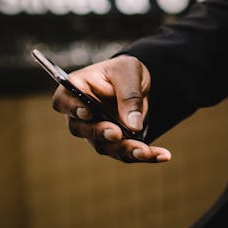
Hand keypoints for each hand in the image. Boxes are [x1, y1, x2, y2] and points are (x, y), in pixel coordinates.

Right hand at [51, 54, 170, 163]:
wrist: (135, 82)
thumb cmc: (123, 71)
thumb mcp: (129, 71)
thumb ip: (129, 94)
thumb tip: (133, 125)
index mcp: (76, 88)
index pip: (64, 100)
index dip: (72, 108)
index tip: (87, 112)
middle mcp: (80, 115)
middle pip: (82, 129)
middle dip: (100, 133)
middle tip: (116, 134)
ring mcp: (95, 132)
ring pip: (105, 146)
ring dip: (125, 150)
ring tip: (145, 151)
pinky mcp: (113, 144)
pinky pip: (126, 153)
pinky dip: (146, 155)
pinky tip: (163, 155)